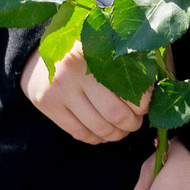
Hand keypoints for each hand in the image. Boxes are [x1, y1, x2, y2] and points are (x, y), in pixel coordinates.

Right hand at [22, 43, 149, 144]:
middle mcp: (73, 70)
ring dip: (117, 134)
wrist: (36, 57)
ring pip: (100, 128)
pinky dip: (97, 138)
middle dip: (132, 124)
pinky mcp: (47, 105)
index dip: (143, 102)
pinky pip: (81, 134)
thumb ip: (127, 64)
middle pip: (116, 114)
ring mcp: (58, 89)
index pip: (130, 89)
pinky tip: (101, 131)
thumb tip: (154, 89)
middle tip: (134, 120)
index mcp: (94, 51)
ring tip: (120, 128)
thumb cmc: (82, 56)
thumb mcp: (103, 50)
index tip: (143, 103)